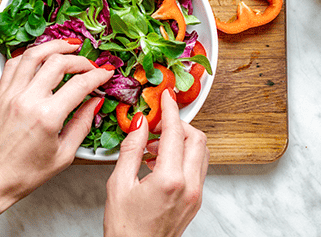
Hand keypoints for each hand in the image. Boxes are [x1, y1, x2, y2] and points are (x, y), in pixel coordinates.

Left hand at [0, 39, 111, 210]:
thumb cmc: (25, 174)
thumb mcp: (64, 154)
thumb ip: (83, 124)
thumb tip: (96, 102)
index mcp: (47, 117)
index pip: (80, 84)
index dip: (98, 75)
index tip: (106, 73)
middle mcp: (27, 100)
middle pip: (58, 62)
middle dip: (79, 59)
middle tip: (90, 65)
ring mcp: (10, 94)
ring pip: (33, 55)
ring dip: (54, 46)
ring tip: (68, 46)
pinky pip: (14, 64)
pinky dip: (30, 55)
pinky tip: (40, 56)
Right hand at [104, 89, 208, 236]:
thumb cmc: (125, 229)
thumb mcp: (119, 184)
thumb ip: (131, 149)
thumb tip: (139, 123)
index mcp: (170, 179)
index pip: (175, 132)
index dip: (170, 109)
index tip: (165, 96)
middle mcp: (189, 186)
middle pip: (197, 138)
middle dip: (179, 124)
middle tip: (157, 122)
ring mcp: (196, 195)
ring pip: (201, 152)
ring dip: (182, 140)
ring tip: (154, 144)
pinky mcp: (195, 201)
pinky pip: (197, 168)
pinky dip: (183, 156)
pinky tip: (160, 161)